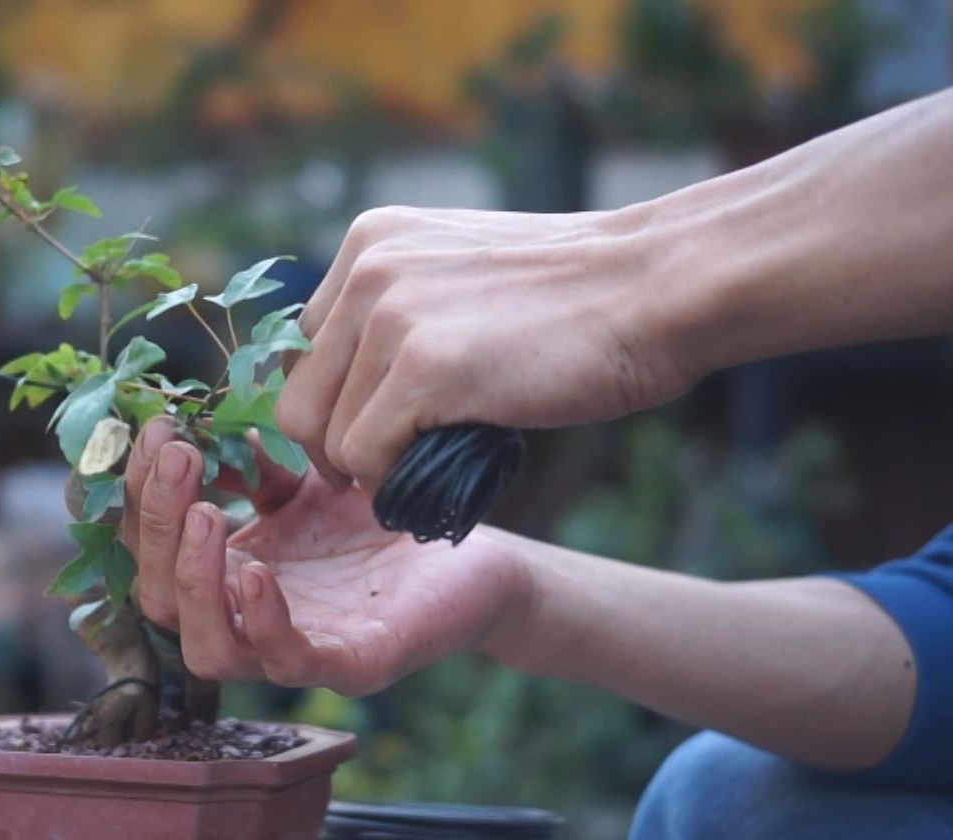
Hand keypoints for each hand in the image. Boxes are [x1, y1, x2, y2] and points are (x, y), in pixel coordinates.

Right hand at [121, 418, 530, 696]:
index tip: (160, 426)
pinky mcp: (352, 666)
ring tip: (204, 512)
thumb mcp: (312, 481)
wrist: (478, 555)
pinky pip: (287, 661)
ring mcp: (297, 652)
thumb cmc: (389, 522)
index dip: (144, 489)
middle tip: (179, 453)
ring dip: (192, 580)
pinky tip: (260, 571)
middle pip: (160, 597)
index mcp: (230, 572)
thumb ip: (258, 463)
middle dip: (157, 523)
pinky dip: (263, 621)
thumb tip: (204, 425)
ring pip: (208, 649)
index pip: (154, 545)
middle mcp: (249, 620)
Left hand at [276, 205, 698, 491]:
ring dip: (372, 474)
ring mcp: (393, 316)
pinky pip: (367, 459)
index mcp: (370, 240)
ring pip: (328, 438)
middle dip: (336, 452)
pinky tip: (440, 481)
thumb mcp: (462, 273)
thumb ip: (401, 310)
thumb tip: (353, 392)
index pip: (303, 349)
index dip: (334, 406)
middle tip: (388, 476)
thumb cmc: (577, 296)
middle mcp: (367, 268)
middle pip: (298, 398)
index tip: (376, 435)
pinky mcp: (425, 368)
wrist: (655, 286)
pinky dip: (397, 487)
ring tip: (425, 477)